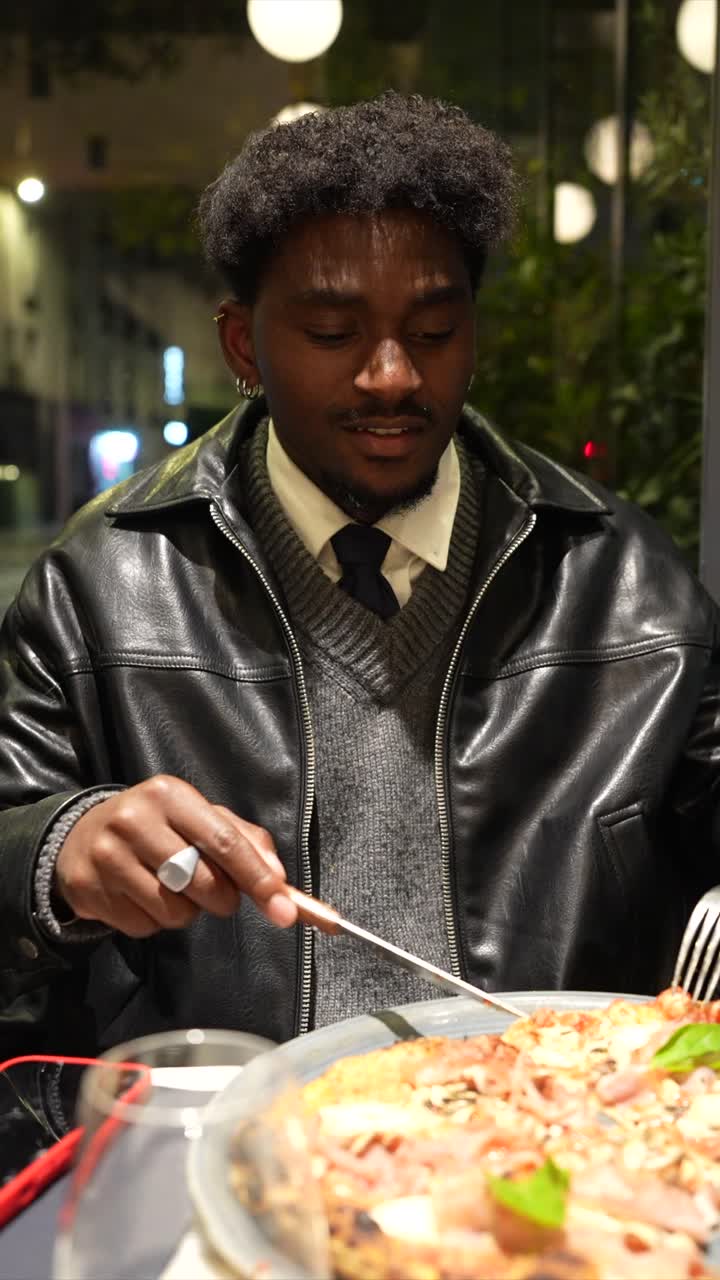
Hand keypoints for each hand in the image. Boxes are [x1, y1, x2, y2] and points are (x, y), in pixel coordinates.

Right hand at [54, 775, 297, 937]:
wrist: (82, 836)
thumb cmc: (158, 827)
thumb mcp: (199, 817)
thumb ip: (245, 841)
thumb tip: (277, 877)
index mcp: (170, 795)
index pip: (224, 842)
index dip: (257, 878)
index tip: (283, 908)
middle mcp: (135, 820)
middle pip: (203, 882)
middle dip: (223, 900)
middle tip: (218, 895)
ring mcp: (108, 856)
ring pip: (175, 911)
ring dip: (187, 913)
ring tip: (173, 890)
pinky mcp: (89, 890)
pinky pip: (144, 927)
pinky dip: (154, 922)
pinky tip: (143, 898)